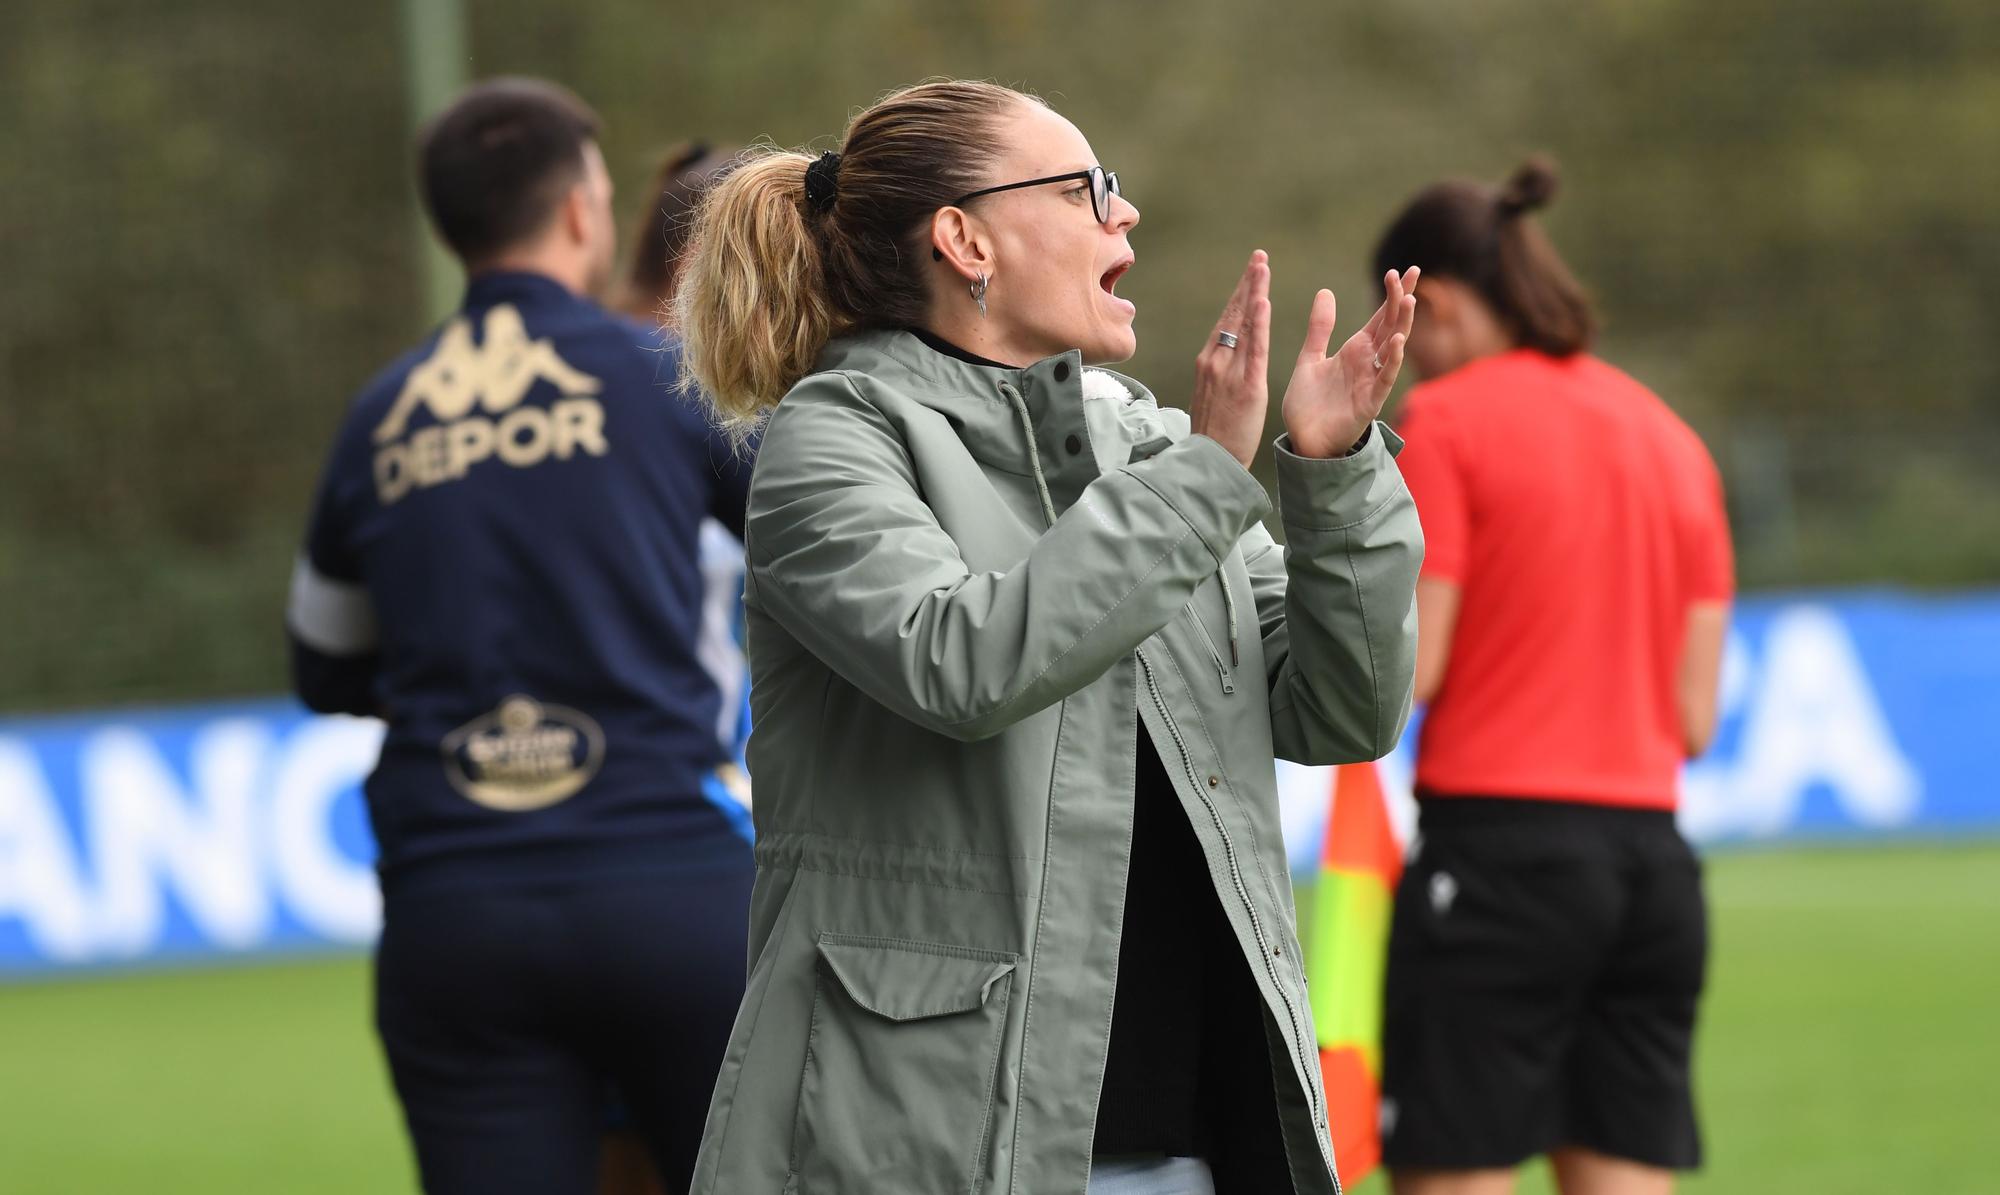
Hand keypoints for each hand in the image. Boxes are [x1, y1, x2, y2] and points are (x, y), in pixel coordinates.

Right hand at [1189, 250, 1271, 468]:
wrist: (1209, 461)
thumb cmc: (1213, 434)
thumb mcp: (1211, 396)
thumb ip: (1219, 372)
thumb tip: (1225, 356)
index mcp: (1208, 362)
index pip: (1226, 321)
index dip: (1239, 295)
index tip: (1250, 273)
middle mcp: (1215, 360)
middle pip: (1234, 314)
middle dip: (1247, 283)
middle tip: (1259, 257)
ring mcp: (1229, 372)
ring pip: (1244, 325)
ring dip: (1254, 293)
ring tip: (1263, 267)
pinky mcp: (1246, 386)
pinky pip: (1254, 349)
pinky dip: (1259, 325)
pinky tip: (1264, 303)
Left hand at [1280, 267, 1418, 457]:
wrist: (1304, 441)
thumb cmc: (1309, 405)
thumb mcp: (1310, 358)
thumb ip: (1320, 328)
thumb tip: (1325, 292)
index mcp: (1356, 350)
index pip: (1380, 317)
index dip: (1392, 294)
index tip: (1402, 270)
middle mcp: (1368, 362)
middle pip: (1392, 325)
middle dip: (1402, 300)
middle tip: (1412, 273)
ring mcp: (1372, 381)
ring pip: (1394, 348)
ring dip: (1403, 324)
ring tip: (1410, 300)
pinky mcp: (1369, 402)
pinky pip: (1385, 378)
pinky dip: (1393, 360)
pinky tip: (1398, 341)